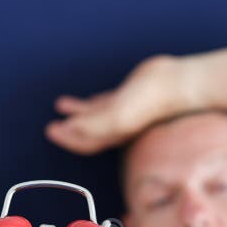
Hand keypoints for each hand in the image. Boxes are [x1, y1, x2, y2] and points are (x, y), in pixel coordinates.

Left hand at [45, 54, 195, 154]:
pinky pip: (105, 101)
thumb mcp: (117, 115)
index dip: (66, 139)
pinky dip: (92, 101)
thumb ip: (92, 124)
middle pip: (86, 132)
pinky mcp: (128, 95)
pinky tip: (85, 99)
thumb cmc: (148, 103)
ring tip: (61, 105)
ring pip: (94, 115)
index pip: (85, 143)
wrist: (176, 84)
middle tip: (50, 127)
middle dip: (68, 130)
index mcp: (112, 135)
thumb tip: (68, 129)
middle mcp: (117, 127)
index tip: (51, 130)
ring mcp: (123, 111)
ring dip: (77, 112)